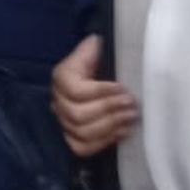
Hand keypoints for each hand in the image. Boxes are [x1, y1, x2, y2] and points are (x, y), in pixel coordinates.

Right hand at [52, 35, 139, 157]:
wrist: (93, 80)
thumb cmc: (98, 65)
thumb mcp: (94, 52)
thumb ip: (93, 49)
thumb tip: (96, 42)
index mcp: (62, 78)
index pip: (76, 91)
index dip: (100, 91)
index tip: (122, 87)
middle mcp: (58, 102)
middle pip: (77, 114)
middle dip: (108, 109)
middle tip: (131, 104)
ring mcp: (63, 122)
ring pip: (81, 132)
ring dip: (110, 126)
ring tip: (131, 117)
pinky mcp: (71, 138)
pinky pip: (82, 147)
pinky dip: (103, 141)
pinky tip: (122, 132)